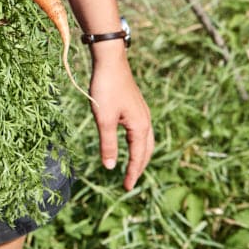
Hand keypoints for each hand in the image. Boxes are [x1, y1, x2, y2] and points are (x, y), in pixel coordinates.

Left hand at [87, 44, 153, 190]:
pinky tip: (131, 141)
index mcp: (139, 127)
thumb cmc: (106, 89)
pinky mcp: (136, 106)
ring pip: (145, 141)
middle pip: (146, 151)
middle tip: (130, 182)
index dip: (132, 173)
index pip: (137, 157)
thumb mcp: (103, 119)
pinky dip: (138, 143)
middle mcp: (145, 121)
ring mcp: (142, 113)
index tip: (127, 188)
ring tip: (133, 166)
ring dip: (140, 155)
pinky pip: (141, 131)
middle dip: (139, 167)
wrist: (110, 61)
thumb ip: (107, 144)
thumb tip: (110, 167)